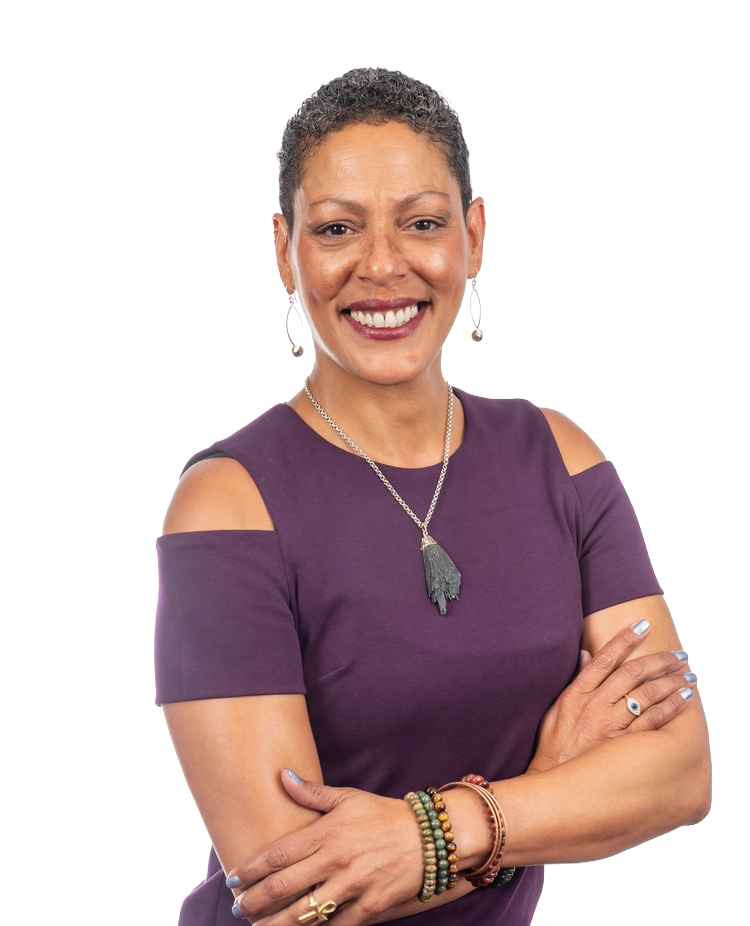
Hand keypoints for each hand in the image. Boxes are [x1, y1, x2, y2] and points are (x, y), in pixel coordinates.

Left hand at [226, 770, 425, 924]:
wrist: (430, 838)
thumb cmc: (383, 815)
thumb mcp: (348, 798)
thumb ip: (312, 793)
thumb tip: (282, 776)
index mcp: (328, 832)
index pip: (278, 854)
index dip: (251, 869)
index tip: (234, 878)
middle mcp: (336, 860)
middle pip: (283, 888)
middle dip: (255, 901)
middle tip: (239, 907)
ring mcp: (352, 886)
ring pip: (304, 914)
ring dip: (276, 925)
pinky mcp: (369, 908)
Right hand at [527, 620, 697, 772]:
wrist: (554, 787)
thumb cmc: (554, 748)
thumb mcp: (556, 710)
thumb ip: (574, 681)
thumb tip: (586, 654)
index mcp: (576, 695)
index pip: (603, 659)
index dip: (624, 639)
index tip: (643, 625)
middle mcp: (593, 706)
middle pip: (631, 673)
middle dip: (657, 659)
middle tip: (678, 653)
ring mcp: (610, 727)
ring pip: (646, 695)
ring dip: (671, 681)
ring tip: (688, 674)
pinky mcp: (624, 748)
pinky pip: (654, 723)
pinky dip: (672, 707)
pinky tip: (686, 698)